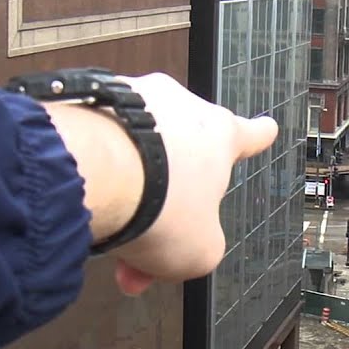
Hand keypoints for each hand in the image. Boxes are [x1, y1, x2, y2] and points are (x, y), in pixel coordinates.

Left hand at [109, 73, 276, 295]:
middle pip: (178, 159)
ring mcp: (132, 98)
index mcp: (219, 135)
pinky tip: (84, 208)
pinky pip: (97, 145)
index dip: (257, 137)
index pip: (248, 134)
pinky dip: (94, 176)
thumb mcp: (200, 250)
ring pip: (135, 155)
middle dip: (163, 205)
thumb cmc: (159, 206)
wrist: (94, 176)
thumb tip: (186, 248)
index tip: (264, 128)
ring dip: (125, 196)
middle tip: (147, 247)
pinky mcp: (88, 103)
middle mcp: (178, 107)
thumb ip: (202, 246)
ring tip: (107, 235)